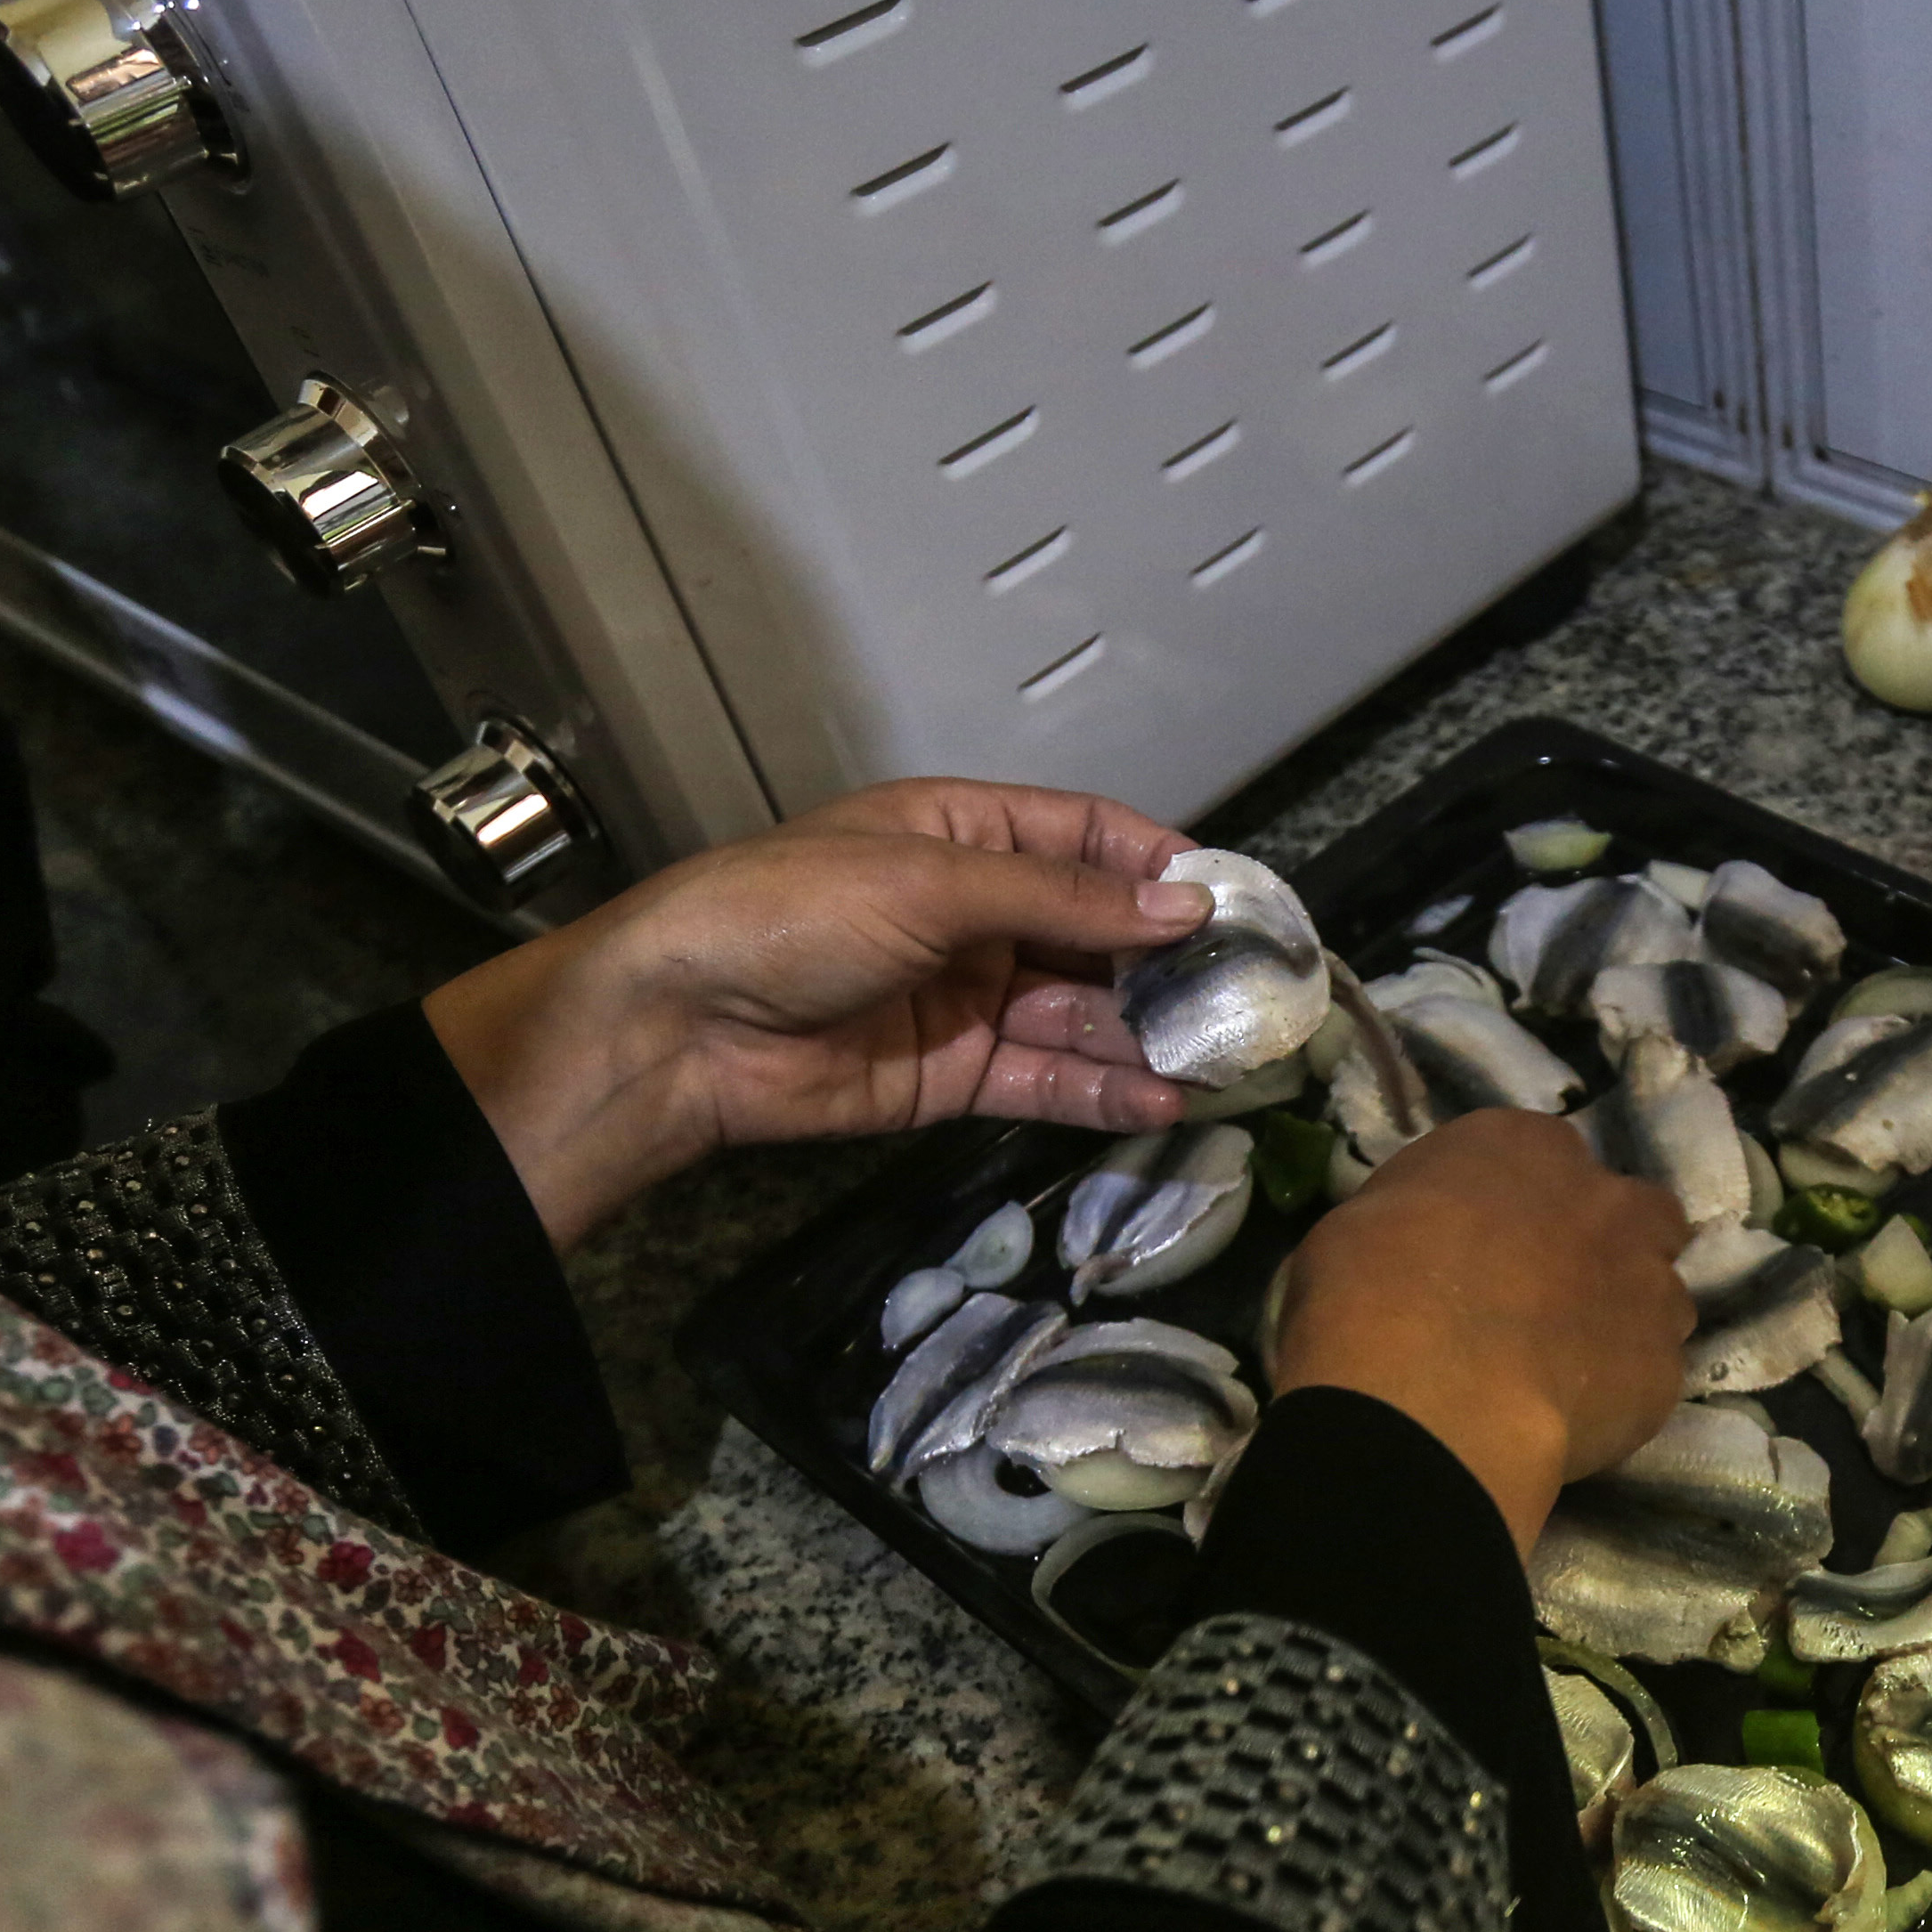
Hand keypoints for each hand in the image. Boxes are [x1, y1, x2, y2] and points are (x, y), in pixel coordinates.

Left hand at [425, 783, 1209, 1246]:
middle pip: (1098, 932)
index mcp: (963, 834)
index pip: (1089, 836)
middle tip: (1251, 995)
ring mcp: (968, 997)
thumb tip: (1182, 904)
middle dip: (1170, 963)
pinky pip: (1045, 1079)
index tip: (1238, 900)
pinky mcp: (953, 1076)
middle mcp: (975, 911)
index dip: (1164, 863)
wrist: (680, 1025)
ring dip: (1148, 1035)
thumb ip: (1063, 898)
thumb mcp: (931, 884)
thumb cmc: (791, 916)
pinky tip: (1161, 1097)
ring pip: (1083, 1013)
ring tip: (1224, 1058)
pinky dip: (1102, 1090)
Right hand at [1273, 1110, 1691, 1558]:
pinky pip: (1650, 1379)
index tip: (1501, 1246)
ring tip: (1567, 1373)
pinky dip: (1620, 1397)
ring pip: (1659, 1298)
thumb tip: (1427, 1252)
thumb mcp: (1364, 1223)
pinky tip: (1571, 1423)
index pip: (1548, 1158)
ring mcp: (1649, 1287)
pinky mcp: (1664, 1372)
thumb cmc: (1366, 1293)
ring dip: (1624, 1324)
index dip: (1530, 1206)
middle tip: (1557, 1301)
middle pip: (1639, 1216)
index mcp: (1526, 1146)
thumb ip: (1425, 1222)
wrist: (1422, 1395)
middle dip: (1611, 1250)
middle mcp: (1607, 1202)